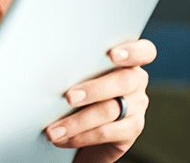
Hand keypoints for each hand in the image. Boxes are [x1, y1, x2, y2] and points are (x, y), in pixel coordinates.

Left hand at [45, 39, 155, 162]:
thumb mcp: (77, 74)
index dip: (132, 51)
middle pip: (124, 81)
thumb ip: (75, 67)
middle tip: (69, 97)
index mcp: (125, 61)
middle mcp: (136, 81)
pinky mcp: (131, 129)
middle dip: (94, 89)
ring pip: (110, 110)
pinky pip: (107, 132)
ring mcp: (137, 106)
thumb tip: (45, 64)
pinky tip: (64, 138)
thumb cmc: (77, 90)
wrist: (84, 129)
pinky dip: (81, 136)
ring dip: (77, 121)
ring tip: (54, 129)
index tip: (113, 54)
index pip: (144, 51)